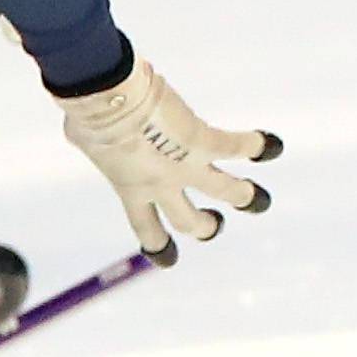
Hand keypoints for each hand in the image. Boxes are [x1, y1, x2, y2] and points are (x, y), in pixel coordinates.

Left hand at [55, 54, 278, 261]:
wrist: (105, 99)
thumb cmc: (89, 112)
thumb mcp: (84, 137)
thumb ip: (95, 144)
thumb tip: (86, 129)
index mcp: (130, 189)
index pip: (147, 231)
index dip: (159, 248)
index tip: (167, 257)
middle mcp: (161, 185)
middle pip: (192, 223)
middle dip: (207, 227)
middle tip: (214, 222)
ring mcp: (186, 166)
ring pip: (229, 193)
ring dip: (247, 197)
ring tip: (257, 199)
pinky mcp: (203, 140)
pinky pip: (241, 146)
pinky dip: (259, 145)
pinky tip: (271, 145)